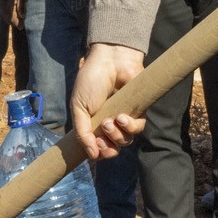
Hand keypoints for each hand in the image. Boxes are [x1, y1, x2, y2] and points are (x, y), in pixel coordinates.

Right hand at [69, 42, 147, 158]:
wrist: (108, 61)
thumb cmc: (91, 81)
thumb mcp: (78, 108)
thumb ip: (83, 133)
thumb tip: (92, 156)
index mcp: (94, 124)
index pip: (100, 148)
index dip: (100, 153)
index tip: (95, 148)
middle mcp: (110, 124)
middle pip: (114, 149)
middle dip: (108, 148)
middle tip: (101, 138)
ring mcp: (125, 118)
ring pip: (126, 140)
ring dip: (117, 136)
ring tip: (108, 121)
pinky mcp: (139, 111)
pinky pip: (138, 128)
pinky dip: (130, 126)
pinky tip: (121, 117)